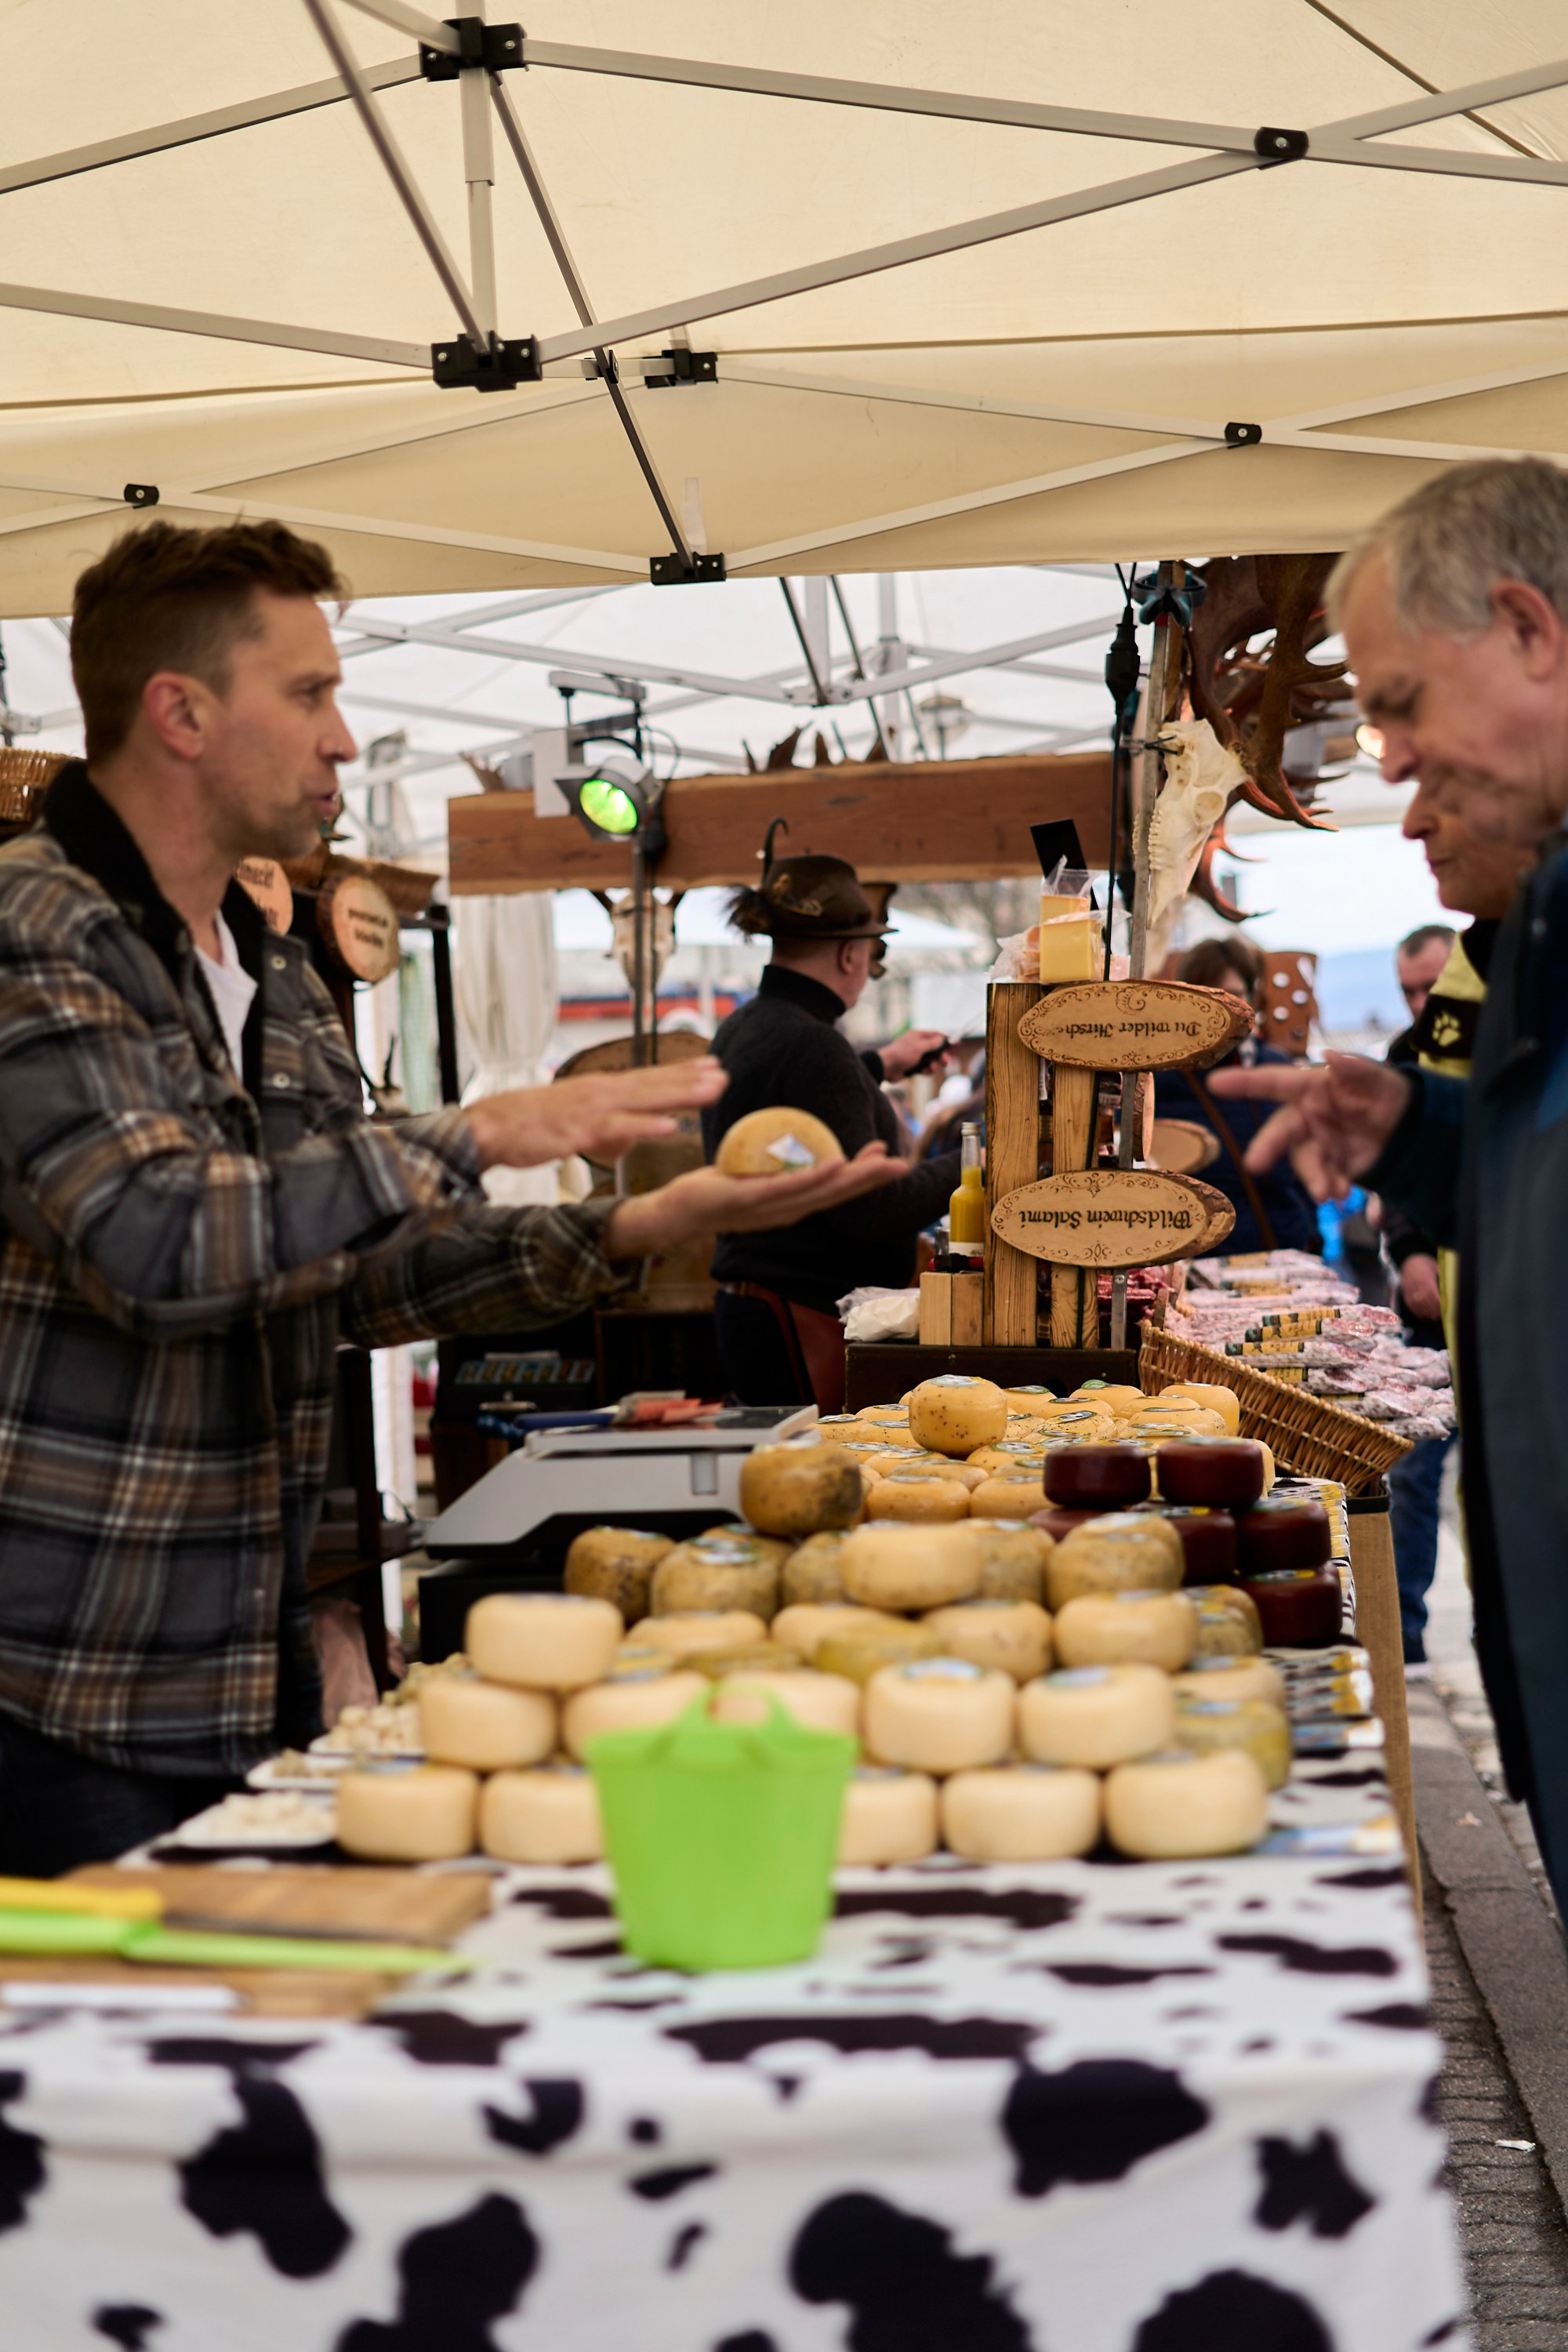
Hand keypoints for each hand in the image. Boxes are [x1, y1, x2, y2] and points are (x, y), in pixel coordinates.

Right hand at [464, 1060, 726, 1171]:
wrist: (485, 1129)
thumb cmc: (527, 1126)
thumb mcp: (575, 1126)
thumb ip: (607, 1130)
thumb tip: (630, 1137)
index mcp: (599, 1091)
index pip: (647, 1079)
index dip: (681, 1073)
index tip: (712, 1066)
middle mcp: (599, 1093)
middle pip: (652, 1084)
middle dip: (690, 1078)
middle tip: (724, 1072)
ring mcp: (589, 1110)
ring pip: (643, 1100)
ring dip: (679, 1094)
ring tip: (712, 1089)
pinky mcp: (577, 1131)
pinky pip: (617, 1129)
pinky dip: (645, 1126)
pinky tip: (670, 1126)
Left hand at [603, 1142, 906, 1259]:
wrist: (677, 1213)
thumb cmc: (713, 1190)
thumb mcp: (751, 1176)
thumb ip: (774, 1166)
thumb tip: (790, 1141)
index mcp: (790, 1205)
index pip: (833, 1189)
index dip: (863, 1176)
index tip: (887, 1157)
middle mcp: (787, 1211)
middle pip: (837, 1194)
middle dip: (872, 1180)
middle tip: (902, 1163)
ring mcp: (771, 1209)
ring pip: (822, 1191)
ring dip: (855, 1177)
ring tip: (880, 1163)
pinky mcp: (752, 1201)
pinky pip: (790, 1186)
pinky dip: (817, 1177)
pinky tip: (836, 1164)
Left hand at [879, 1029, 948, 1080]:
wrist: (886, 1067)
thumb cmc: (901, 1054)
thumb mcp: (919, 1046)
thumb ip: (933, 1043)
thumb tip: (943, 1039)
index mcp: (918, 1036)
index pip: (936, 1035)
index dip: (946, 1040)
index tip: (956, 1045)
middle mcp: (917, 1044)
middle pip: (935, 1049)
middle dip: (941, 1056)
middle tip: (946, 1061)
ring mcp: (915, 1055)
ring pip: (931, 1060)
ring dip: (933, 1065)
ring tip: (930, 1068)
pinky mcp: (913, 1066)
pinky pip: (925, 1068)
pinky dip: (926, 1071)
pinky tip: (923, 1072)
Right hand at [1205, 1053, 1412, 1199]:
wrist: (1410, 1131)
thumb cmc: (1387, 1094)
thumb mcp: (1380, 1079)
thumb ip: (1356, 1069)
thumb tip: (1331, 1056)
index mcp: (1312, 1087)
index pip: (1275, 1083)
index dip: (1245, 1082)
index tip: (1215, 1084)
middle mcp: (1307, 1116)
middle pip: (1280, 1131)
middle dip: (1267, 1147)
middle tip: (1254, 1164)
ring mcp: (1317, 1143)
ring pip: (1303, 1161)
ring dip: (1313, 1177)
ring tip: (1330, 1193)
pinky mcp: (1330, 1166)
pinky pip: (1323, 1179)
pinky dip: (1330, 1187)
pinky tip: (1342, 1194)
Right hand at [1400, 1251, 1443, 1321]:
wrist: (1410, 1260)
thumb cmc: (1426, 1263)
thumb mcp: (1435, 1266)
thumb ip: (1442, 1276)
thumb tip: (1451, 1286)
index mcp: (1425, 1277)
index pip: (1432, 1293)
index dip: (1438, 1302)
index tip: (1444, 1307)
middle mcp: (1417, 1283)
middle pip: (1425, 1300)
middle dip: (1432, 1309)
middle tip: (1440, 1315)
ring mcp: (1410, 1288)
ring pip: (1417, 1303)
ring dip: (1425, 1311)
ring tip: (1433, 1317)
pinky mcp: (1405, 1291)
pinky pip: (1409, 1303)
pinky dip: (1415, 1310)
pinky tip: (1422, 1315)